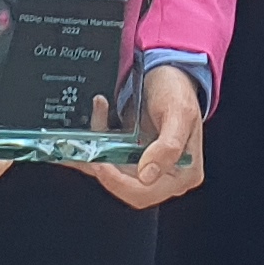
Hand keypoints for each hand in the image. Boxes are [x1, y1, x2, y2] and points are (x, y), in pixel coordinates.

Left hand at [84, 65, 207, 209]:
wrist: (168, 72)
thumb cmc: (178, 91)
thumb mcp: (179, 114)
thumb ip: (168, 147)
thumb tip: (148, 175)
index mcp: (184, 174)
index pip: (147, 192)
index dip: (119, 183)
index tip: (101, 165)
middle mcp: (166, 175)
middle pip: (126, 188)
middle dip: (102, 170)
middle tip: (85, 150)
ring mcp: (146, 166)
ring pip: (112, 173)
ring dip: (92, 156)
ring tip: (79, 138)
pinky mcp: (131, 155)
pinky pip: (108, 158)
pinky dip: (94, 144)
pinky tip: (91, 124)